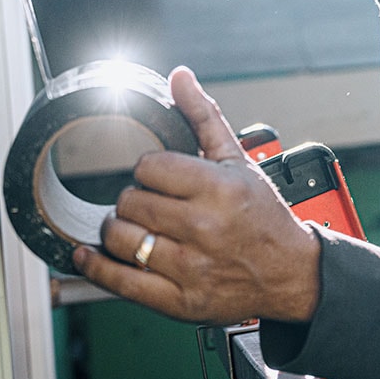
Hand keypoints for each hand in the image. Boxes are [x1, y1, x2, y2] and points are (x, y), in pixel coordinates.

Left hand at [73, 66, 320, 324]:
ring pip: (122, 238)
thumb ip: (204, 117)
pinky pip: (122, 282)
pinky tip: (89, 254)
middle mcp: (204, 226)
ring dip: (117, 229)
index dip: (148, 169)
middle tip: (148, 203)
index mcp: (219, 187)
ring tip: (129, 226)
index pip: (150, 167)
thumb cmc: (262, 215)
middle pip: (130, 201)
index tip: (158, 177)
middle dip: (133, 198)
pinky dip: (97, 267)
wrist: (290, 273)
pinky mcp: (181, 301)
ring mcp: (191, 267)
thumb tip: (179, 77)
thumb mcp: (238, 161)